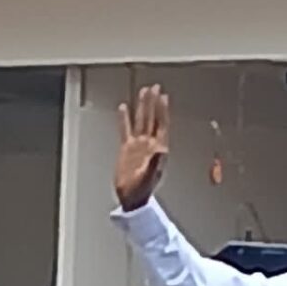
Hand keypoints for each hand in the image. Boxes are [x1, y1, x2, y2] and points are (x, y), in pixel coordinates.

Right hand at [115, 85, 169, 211]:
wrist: (131, 197)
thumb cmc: (142, 190)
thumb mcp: (150, 176)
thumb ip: (155, 162)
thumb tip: (160, 150)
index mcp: (158, 149)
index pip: (161, 124)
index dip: (162, 110)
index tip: (163, 97)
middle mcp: (149, 144)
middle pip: (151, 118)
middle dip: (153, 103)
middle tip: (155, 88)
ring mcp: (138, 145)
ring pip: (140, 121)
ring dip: (142, 107)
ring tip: (143, 92)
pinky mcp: (127, 149)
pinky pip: (125, 129)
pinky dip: (124, 119)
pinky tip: (123, 108)